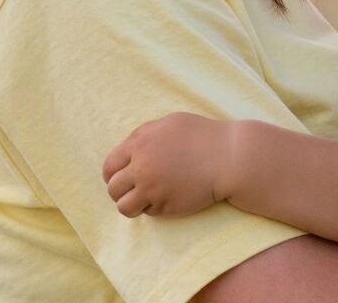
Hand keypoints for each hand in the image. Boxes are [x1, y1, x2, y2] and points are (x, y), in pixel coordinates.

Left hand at [101, 112, 230, 218]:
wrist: (228, 157)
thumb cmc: (202, 137)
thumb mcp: (170, 124)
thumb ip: (144, 135)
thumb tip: (127, 151)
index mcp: (139, 143)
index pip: (110, 165)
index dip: (112, 174)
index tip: (121, 178)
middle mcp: (141, 167)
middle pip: (113, 188)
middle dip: (121, 191)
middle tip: (134, 190)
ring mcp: (152, 189)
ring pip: (124, 207)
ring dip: (132, 204)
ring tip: (145, 200)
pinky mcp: (164, 206)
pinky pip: (148, 212)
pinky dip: (153, 209)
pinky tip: (168, 198)